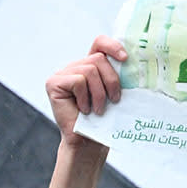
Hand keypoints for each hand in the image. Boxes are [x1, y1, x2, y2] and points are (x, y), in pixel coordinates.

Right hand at [44, 36, 123, 187]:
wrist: (88, 143)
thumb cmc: (104, 121)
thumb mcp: (115, 94)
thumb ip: (118, 77)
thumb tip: (133, 63)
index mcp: (90, 66)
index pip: (99, 43)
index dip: (112, 45)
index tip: (125, 59)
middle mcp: (75, 67)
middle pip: (98, 59)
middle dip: (111, 80)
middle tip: (115, 100)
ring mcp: (62, 74)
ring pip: (90, 70)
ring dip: (99, 93)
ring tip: (98, 109)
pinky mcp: (53, 83)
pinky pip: (78, 80)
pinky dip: (85, 97)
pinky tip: (83, 110)